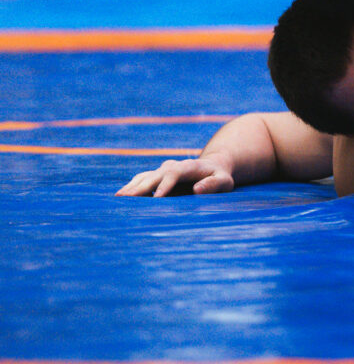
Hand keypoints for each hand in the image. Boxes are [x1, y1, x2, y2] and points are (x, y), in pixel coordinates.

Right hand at [117, 155, 235, 196]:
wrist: (213, 166)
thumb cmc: (220, 176)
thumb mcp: (224, 181)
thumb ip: (213, 184)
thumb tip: (197, 189)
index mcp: (189, 167)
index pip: (174, 173)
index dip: (165, 185)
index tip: (157, 197)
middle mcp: (173, 166)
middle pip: (155, 175)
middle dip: (141, 187)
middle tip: (127, 198)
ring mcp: (164, 170)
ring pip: (145, 176)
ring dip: (132, 186)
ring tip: (118, 198)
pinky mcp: (158, 175)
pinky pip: (142, 179)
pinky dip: (132, 186)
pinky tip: (121, 196)